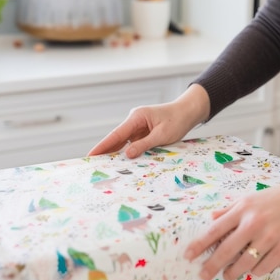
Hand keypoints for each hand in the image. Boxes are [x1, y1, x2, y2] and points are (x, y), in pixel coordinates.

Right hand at [88, 84, 209, 157]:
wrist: (188, 112)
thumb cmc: (177, 120)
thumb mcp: (162, 135)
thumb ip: (144, 144)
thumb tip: (127, 154)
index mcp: (137, 117)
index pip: (116, 134)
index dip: (103, 146)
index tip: (91, 155)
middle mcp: (134, 121)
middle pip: (116, 138)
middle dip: (105, 151)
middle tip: (92, 165)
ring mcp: (138, 127)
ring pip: (124, 142)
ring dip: (116, 153)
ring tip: (104, 167)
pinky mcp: (143, 132)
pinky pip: (133, 144)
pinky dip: (128, 152)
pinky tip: (122, 163)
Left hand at [184, 179, 279, 279]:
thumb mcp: (253, 197)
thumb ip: (231, 210)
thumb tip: (212, 219)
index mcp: (244, 209)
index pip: (215, 230)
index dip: (199, 245)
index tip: (188, 255)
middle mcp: (255, 224)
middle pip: (226, 251)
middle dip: (211, 266)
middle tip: (203, 275)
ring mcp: (271, 238)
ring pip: (244, 264)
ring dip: (233, 272)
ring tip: (228, 275)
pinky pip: (264, 267)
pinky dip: (256, 270)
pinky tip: (254, 269)